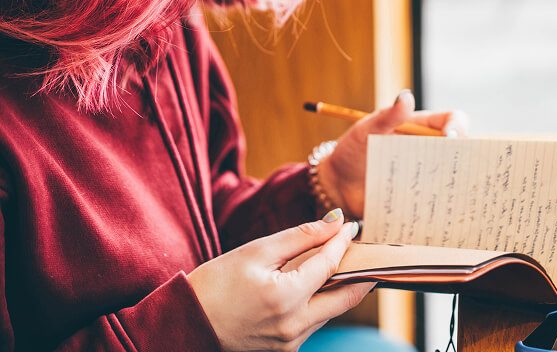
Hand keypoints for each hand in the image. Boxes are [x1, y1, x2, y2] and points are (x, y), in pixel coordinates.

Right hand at [187, 213, 372, 351]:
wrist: (183, 326)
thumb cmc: (214, 286)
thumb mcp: (255, 252)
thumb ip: (300, 237)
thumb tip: (334, 221)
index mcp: (286, 299)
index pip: (329, 265)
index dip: (342, 242)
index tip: (351, 226)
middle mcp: (294, 326)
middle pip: (347, 297)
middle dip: (362, 272)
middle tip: (368, 251)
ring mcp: (291, 343)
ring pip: (332, 311)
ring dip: (343, 287)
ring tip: (346, 262)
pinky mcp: (285, 350)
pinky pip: (314, 323)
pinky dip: (322, 302)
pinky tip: (320, 285)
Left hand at [320, 89, 467, 216]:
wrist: (338, 184)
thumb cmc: (352, 150)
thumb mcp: (365, 131)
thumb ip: (386, 116)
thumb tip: (406, 97)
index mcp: (421, 127)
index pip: (453, 120)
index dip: (458, 127)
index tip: (450, 138)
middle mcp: (429, 150)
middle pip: (461, 150)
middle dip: (464, 158)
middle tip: (454, 169)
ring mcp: (426, 174)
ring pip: (452, 177)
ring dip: (453, 184)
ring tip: (447, 191)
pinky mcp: (420, 197)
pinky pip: (437, 200)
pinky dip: (440, 205)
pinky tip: (435, 210)